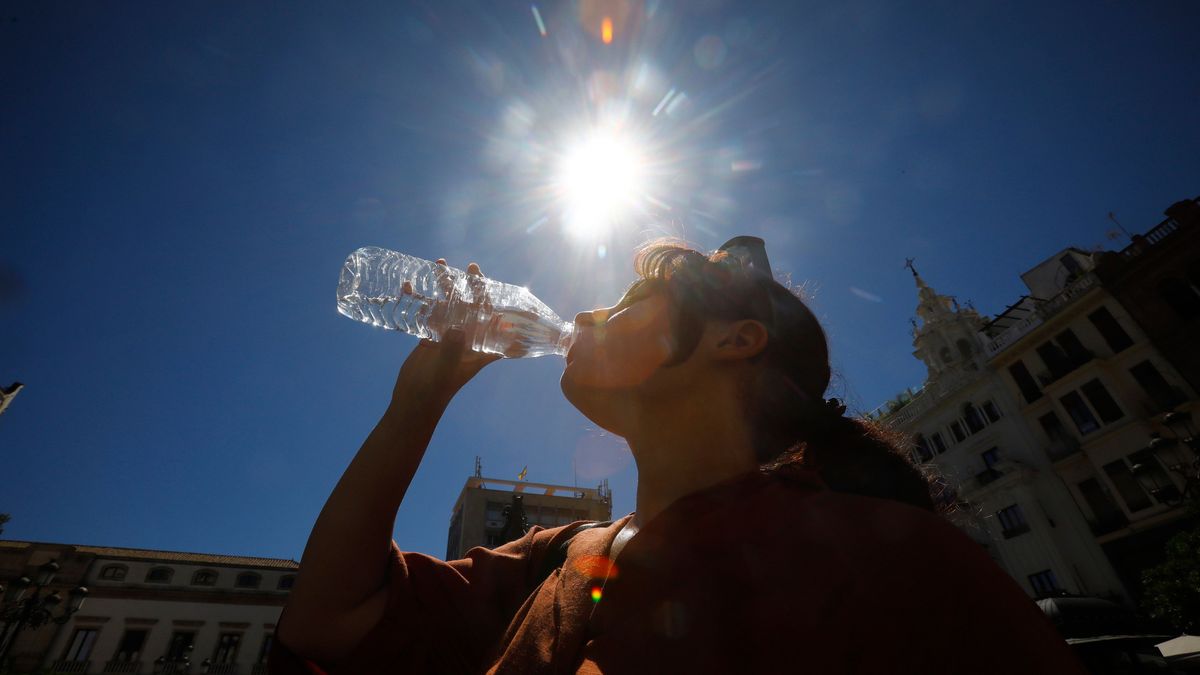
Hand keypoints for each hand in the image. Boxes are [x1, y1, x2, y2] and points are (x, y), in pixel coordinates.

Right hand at [389, 260, 501, 408]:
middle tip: (470, 266)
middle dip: (472, 286)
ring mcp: (448, 337)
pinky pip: (428, 314)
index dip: (498, 303)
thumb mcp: (444, 370)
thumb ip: (452, 349)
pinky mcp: (430, 337)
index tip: (497, 286)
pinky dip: (419, 300)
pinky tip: (408, 286)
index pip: (494, 320)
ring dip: (445, 287)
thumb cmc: (434, 391)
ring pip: (450, 306)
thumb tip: (457, 328)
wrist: (412, 403)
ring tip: (439, 265)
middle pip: (473, 307)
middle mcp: (467, 339)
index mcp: (480, 348)